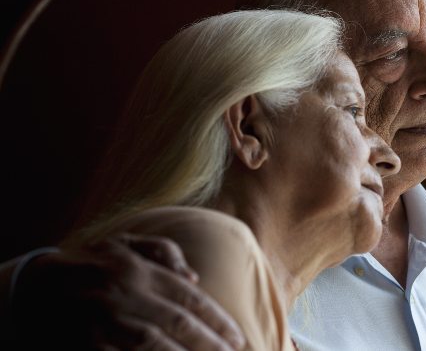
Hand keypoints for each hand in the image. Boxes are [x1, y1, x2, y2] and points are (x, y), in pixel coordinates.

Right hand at [8, 233, 245, 349]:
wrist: (28, 288)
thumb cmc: (83, 264)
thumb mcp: (121, 245)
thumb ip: (163, 253)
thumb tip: (195, 278)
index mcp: (136, 270)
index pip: (189, 297)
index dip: (217, 318)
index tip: (237, 336)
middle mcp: (123, 295)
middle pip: (179, 323)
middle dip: (210, 342)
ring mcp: (103, 323)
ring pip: (155, 345)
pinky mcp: (87, 346)